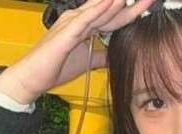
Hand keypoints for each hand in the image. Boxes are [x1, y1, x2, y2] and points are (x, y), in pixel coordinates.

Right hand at [0, 0, 153, 103]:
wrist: (33, 78)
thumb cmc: (55, 68)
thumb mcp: (87, 61)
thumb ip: (101, 56)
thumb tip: (116, 56)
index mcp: (84, 24)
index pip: (112, 15)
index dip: (131, 10)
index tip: (148, 5)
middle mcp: (78, 19)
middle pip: (109, 7)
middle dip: (128, 2)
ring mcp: (72, 23)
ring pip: (99, 8)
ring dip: (116, 1)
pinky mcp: (66, 32)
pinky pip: (85, 18)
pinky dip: (99, 10)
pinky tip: (112, 2)